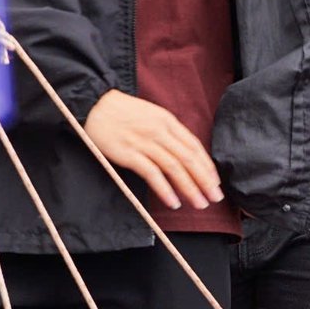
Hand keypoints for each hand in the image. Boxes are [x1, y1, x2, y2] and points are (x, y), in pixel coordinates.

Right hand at [84, 90, 223, 210]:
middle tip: (215, 198)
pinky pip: (152, 173)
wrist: (94, 105)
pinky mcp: (129, 153)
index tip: (215, 182)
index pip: (194, 146)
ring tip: (199, 203)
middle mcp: (159, 131)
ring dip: (190, 188)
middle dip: (205, 180)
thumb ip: (168, 132)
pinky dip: (165, 189)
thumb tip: (185, 154)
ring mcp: (144, 142)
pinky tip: (173, 201)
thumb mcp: (152, 115)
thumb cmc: (123, 113)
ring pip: (174, 167)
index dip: (207, 166)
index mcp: (168, 121)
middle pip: (188, 158)